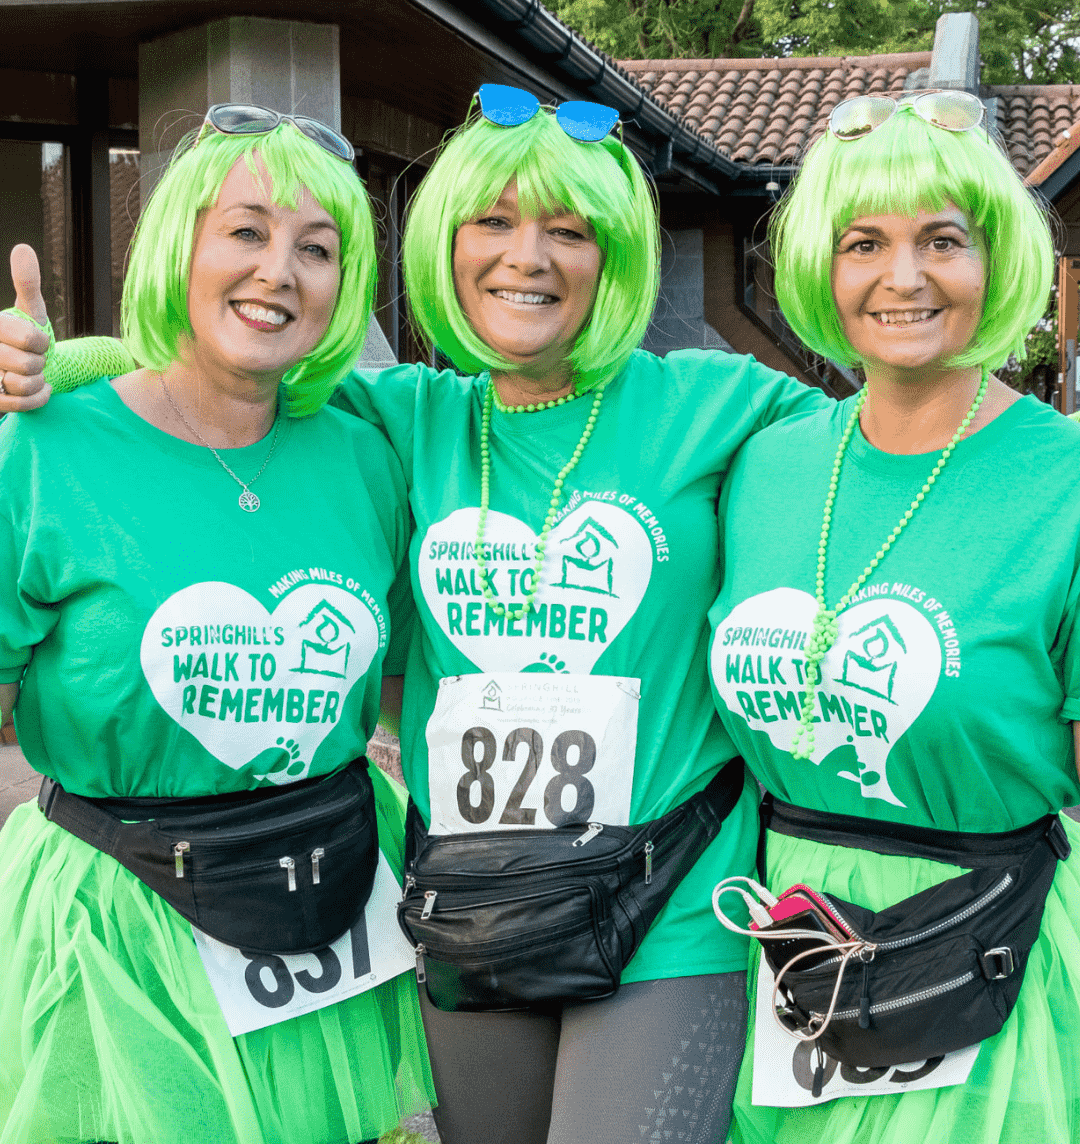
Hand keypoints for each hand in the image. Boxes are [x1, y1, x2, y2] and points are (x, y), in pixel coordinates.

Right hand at [0, 245, 51, 411]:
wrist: (24, 367)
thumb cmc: (25, 337)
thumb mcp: (29, 310)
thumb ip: (27, 282)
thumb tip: (23, 248)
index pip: (30, 338)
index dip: (41, 342)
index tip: (35, 341)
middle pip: (28, 364)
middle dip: (40, 363)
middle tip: (34, 359)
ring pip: (22, 385)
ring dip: (38, 382)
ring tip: (34, 374)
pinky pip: (20, 405)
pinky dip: (38, 398)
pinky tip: (41, 389)